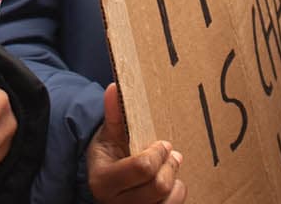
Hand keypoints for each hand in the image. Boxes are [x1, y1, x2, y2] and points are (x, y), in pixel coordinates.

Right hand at [87, 83, 185, 203]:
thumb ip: (113, 113)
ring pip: (168, 201)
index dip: (157, 153)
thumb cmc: (109, 154)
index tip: (161, 144)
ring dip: (174, 180)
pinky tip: (169, 183)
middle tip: (171, 153)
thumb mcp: (108, 134)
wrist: (104, 180)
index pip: (142, 167)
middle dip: (169, 165)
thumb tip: (115, 88)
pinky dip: (177, 194)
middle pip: (158, 186)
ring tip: (171, 167)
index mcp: (103, 180)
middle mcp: (115, 203)